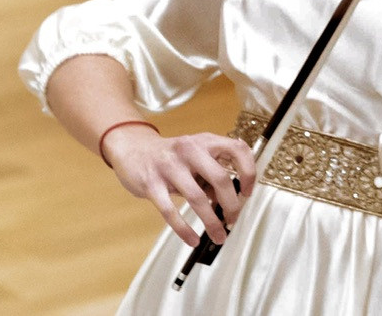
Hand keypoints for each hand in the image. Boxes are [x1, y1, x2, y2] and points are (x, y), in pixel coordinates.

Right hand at [100, 125, 256, 246]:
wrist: (133, 149)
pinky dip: (184, 229)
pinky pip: (170, 211)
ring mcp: (169, 166)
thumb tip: (230, 202)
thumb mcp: (196, 156)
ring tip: (219, 236)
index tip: (247, 193)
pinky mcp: (151, 183)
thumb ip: (212, 174)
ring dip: (211, 222)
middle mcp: (189, 149)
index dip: (248, 172)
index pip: (237, 150)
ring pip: (197, 198)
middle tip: (233, 220)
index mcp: (205, 141)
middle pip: (220, 179)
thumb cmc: (172, 157)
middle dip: (231, 205)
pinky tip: (192, 240)